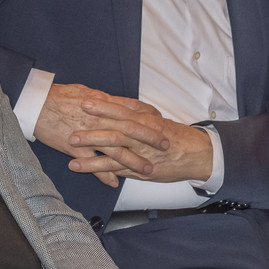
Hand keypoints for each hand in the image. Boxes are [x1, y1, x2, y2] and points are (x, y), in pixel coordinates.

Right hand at [35, 84, 169, 187]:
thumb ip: (104, 100)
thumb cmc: (58, 96)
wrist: (35, 103)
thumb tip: (118, 104)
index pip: (132, 109)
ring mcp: (87, 135)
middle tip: (164, 145)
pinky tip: (114, 182)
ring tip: (147, 168)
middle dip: (150, 137)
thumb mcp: (85, 92)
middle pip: (130, 129)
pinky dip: (103, 174)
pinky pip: (92, 164)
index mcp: (102, 104)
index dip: (148, 116)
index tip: (161, 121)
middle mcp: (99, 119)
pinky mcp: (74, 148)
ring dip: (133, 160)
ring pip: (115, 149)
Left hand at [67, 104, 214, 183]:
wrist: (198, 155)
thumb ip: (137, 114)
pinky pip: (114, 168)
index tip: (86, 99)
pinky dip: (96, 167)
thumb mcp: (156, 121)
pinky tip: (79, 165)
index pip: (123, 109)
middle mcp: (144, 135)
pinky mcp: (139, 169)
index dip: (104, 104)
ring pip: (114, 148)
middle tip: (73, 119)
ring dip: (91, 146)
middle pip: (116, 126)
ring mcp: (141, 153)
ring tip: (71, 143)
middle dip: (94, 123)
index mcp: (147, 120)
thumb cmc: (175, 137)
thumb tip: (116, 104)